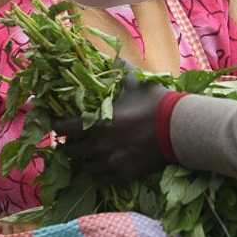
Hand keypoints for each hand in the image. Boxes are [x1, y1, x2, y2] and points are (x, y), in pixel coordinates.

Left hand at [55, 72, 169, 181]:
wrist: (178, 128)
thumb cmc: (155, 102)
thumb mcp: (134, 81)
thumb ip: (118, 70)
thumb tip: (110, 57)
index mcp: (96, 122)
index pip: (63, 128)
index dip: (58, 125)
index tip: (58, 124)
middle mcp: (98, 145)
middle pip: (70, 151)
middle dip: (68, 145)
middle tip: (71, 140)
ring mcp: (111, 163)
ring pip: (85, 168)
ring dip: (83, 161)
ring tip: (86, 155)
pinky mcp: (124, 175)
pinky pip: (103, 179)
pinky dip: (100, 173)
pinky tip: (103, 166)